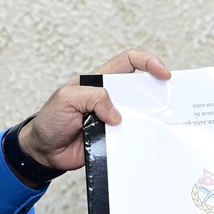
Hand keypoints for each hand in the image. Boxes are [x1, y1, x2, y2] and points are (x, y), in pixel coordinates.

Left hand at [18, 49, 170, 172]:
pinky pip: (131, 137)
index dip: (148, 62)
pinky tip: (140, 143)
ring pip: (140, 115)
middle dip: (157, 92)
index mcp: (99, 81)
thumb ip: (92, 98)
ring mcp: (113, 118)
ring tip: (156, 125)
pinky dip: (137, 139)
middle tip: (169, 101)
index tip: (163, 73)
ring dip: (147, 119)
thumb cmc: (50, 120)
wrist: (44, 152)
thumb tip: (116, 114)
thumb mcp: (66, 99)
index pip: (129, 62)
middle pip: (141, 89)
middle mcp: (110, 98)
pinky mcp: (113, 137)